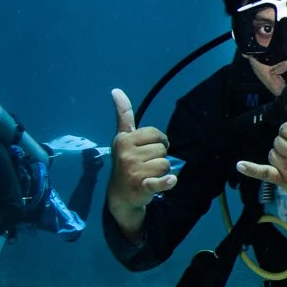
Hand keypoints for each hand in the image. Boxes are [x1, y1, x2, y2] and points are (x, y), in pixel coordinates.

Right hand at [108, 88, 176, 239]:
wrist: (121, 195)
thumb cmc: (126, 161)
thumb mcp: (123, 137)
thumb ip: (123, 115)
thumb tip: (116, 90)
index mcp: (124, 140)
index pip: (155, 134)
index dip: (158, 141)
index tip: (149, 148)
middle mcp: (126, 154)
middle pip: (162, 150)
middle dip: (159, 157)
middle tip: (146, 166)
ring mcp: (133, 171)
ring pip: (166, 164)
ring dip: (162, 171)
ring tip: (148, 175)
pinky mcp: (141, 186)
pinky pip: (160, 182)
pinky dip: (166, 183)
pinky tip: (170, 181)